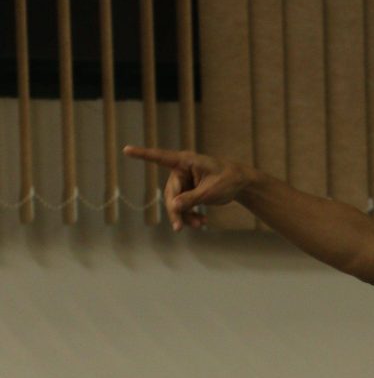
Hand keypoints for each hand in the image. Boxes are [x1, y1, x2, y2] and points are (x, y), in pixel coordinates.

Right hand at [122, 146, 257, 230]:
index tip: (126, 149)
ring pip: (175, 203)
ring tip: (200, 225)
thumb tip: (173, 206)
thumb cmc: (228, 180)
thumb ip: (192, 198)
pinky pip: (183, 206)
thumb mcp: (211, 191)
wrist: (241, 184)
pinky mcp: (188, 191)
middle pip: (170, 193)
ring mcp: (184, 181)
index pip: (160, 157)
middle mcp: (182, 169)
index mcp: (186, 161)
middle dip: (176, 211)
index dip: (143, 155)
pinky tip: (202, 222)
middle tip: (179, 228)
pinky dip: (191, 215)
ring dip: (185, 216)